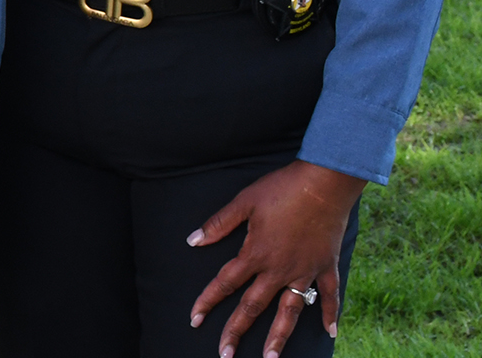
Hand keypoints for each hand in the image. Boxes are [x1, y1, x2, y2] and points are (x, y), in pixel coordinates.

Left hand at [188, 160, 364, 357]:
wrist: (324, 183)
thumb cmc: (281, 188)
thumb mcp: (244, 202)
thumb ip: (218, 224)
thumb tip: (193, 241)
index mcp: (255, 254)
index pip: (225, 283)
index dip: (207, 301)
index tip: (194, 320)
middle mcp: (279, 269)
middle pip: (253, 306)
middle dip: (237, 331)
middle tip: (225, 355)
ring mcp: (305, 271)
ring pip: (290, 311)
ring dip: (279, 336)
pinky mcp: (327, 266)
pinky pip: (329, 296)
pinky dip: (331, 314)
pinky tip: (330, 334)